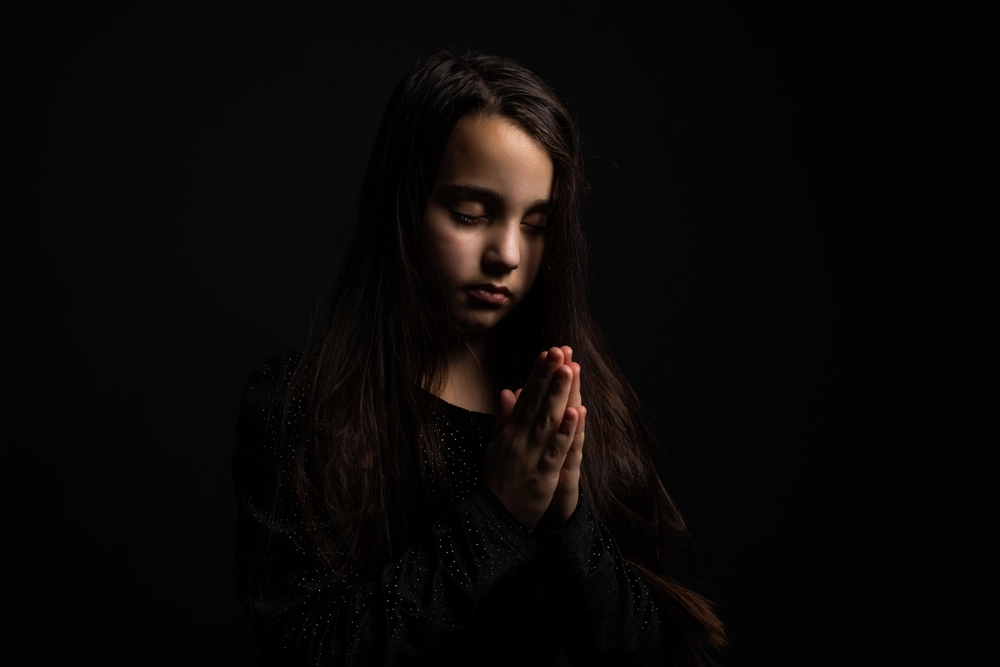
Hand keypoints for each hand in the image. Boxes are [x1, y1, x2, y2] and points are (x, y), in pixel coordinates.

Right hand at [484, 348, 580, 530]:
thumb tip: (507, 390)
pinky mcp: (543, 474)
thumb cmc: (498, 482)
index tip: (548, 351)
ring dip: (559, 394)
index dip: (538, 374)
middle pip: (537, 402)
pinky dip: (566, 431)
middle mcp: (519, 439)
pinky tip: (577, 412)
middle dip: (549, 375)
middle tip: (560, 350)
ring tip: (569, 370)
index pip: (526, 397)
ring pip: (547, 420)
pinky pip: (556, 449)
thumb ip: (503, 419)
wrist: (494, 519)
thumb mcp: (496, 446)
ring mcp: (530, 455)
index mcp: (510, 432)